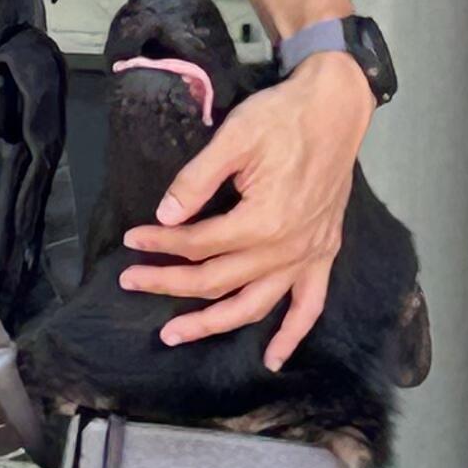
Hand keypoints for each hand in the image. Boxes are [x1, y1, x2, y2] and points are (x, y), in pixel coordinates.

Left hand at [120, 53, 375, 366]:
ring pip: (254, 304)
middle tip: (131, 284)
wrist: (335, 109)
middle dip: (169, 284)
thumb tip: (164, 215)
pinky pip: (309, 307)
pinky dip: (292, 336)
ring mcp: (308, 256)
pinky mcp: (323, 254)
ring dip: (213, 324)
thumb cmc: (283, 118)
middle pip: (218, 280)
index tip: (132, 240)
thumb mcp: (235, 137)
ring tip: (175, 334)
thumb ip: (197, 180)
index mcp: (264, 221)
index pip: (198, 244)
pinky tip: (271, 358)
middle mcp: (287, 248)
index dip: (160, 245)